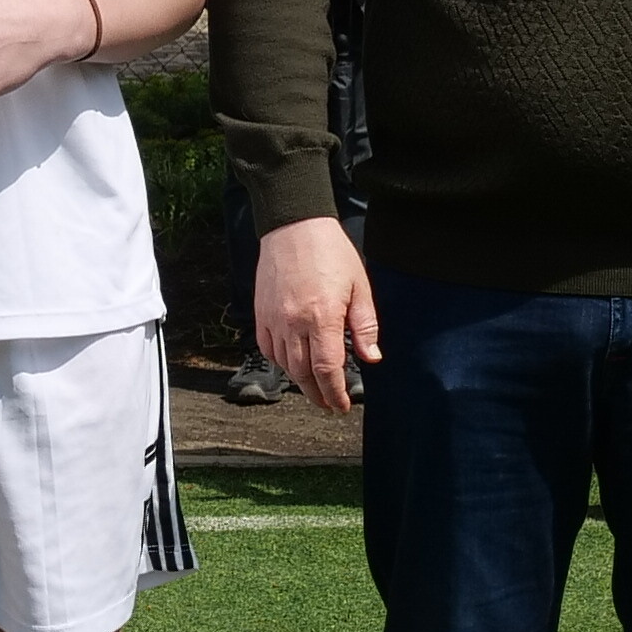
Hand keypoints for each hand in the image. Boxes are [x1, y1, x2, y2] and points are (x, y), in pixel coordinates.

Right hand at [255, 214, 379, 410]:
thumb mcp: (359, 286)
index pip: (328, 369)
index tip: (342, 405)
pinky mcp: (261, 313)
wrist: (293, 226)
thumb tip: (371, 357)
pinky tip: (292, 363)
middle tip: (329, 404)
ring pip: (284, 364)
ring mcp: (273, 319)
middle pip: (303, 373)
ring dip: (300, 381)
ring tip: (314, 386)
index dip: (335, 392)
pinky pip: (267, 348)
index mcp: (322, 317)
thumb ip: (365, 325)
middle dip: (318, 394)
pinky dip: (280, 361)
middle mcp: (294, 323)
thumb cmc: (329, 252)